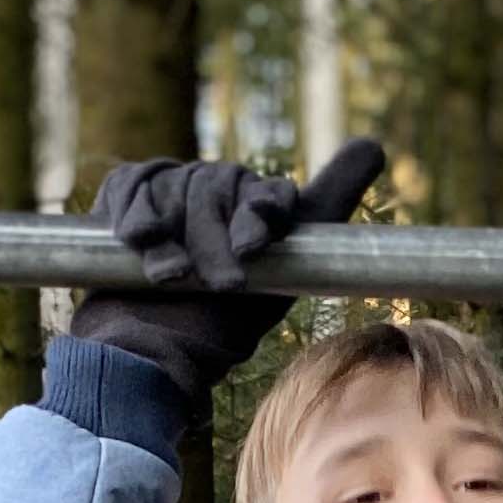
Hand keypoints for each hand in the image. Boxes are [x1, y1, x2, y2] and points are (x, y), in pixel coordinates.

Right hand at [70, 140, 386, 402]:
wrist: (143, 358)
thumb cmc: (213, 331)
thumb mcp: (275, 282)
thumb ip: (322, 211)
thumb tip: (374, 143)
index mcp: (257, 218)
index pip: (270, 195)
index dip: (263, 214)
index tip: (253, 247)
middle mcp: (217, 198)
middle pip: (222, 187)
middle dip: (215, 239)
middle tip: (215, 285)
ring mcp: (171, 193)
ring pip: (179, 184)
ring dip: (175, 236)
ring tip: (171, 279)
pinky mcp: (128, 195)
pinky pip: (135, 181)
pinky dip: (137, 211)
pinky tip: (139, 241)